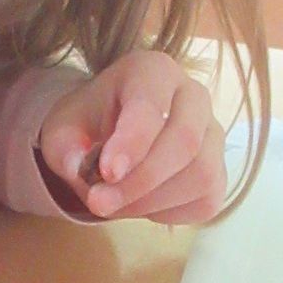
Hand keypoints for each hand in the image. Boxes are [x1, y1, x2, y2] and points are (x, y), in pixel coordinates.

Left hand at [36, 50, 227, 224]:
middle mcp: (193, 95)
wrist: (109, 135)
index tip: (107, 173)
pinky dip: (168, 212)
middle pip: (185, 141)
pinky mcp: (220, 171)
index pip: (151, 105)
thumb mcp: (61, 132)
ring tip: (115, 204)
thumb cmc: (88, 126)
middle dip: (140, 181)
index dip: (132, 143)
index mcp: (152, 71)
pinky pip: (205, 200)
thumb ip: (66, 150)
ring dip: (152, 201)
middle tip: (100, 203)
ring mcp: (213, 134)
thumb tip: (82, 170)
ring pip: (200, 174)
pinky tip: (141, 204)